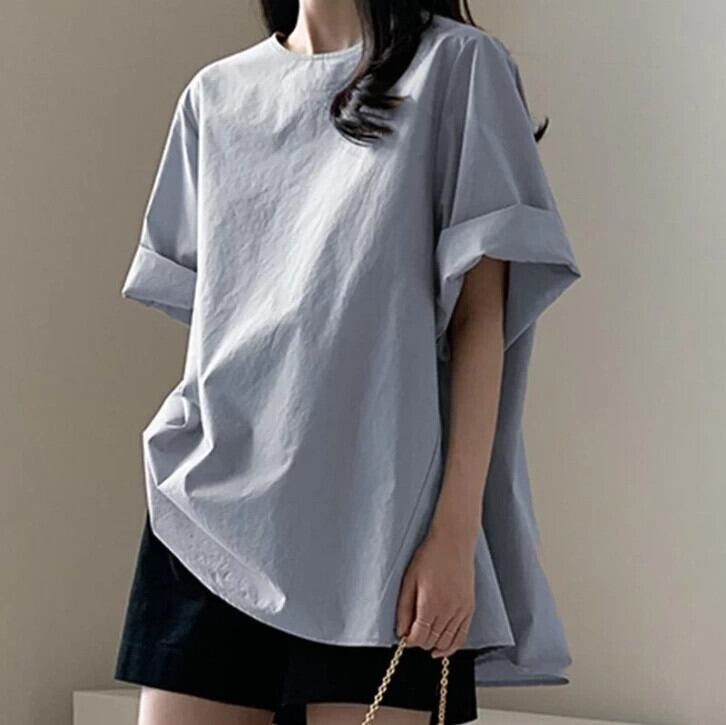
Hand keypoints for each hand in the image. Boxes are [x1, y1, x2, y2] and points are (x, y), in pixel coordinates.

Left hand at [395, 526, 476, 657]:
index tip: (403, 637)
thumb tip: (401, 631)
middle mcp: (448, 611)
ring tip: (424, 640)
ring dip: (433, 644)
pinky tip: (442, 649)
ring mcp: (461, 611)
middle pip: (431, 641)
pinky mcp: (470, 608)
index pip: (418, 637)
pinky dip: (452, 646)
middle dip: (419, 641)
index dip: (408, 641)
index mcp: (430, 604)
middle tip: (412, 633)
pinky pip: (462, 636)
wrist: (453, 542)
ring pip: (447, 641)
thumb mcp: (409, 579)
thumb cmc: (430, 556)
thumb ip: (404, 608)